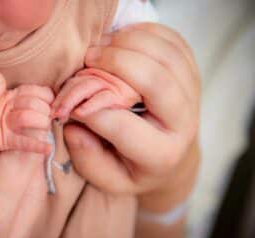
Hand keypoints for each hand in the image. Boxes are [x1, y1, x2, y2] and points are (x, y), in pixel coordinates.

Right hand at [64, 23, 199, 210]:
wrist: (172, 160)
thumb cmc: (133, 168)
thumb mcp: (107, 179)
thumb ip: (86, 155)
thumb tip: (74, 119)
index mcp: (160, 155)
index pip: (122, 125)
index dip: (89, 108)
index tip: (69, 104)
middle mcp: (183, 123)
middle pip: (155, 80)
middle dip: (115, 61)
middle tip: (87, 59)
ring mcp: (192, 95)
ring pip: (166, 54)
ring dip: (129, 42)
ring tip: (102, 47)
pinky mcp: (191, 73)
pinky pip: (173, 41)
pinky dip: (145, 33)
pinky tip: (122, 40)